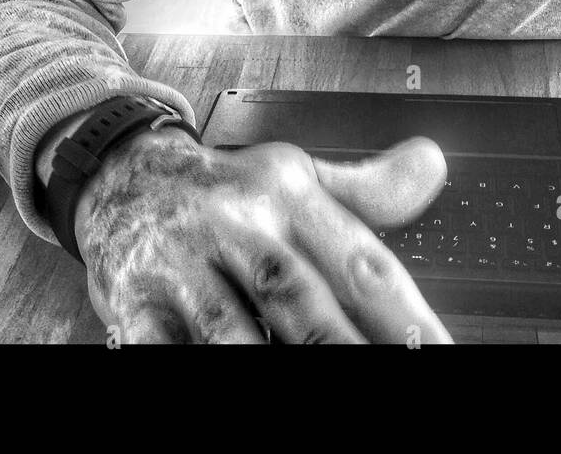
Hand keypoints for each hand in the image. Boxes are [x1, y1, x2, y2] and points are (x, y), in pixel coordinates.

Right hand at [72, 127, 452, 343]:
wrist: (122, 175)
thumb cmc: (227, 189)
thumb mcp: (298, 175)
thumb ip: (368, 188)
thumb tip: (434, 167)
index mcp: (290, 196)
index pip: (360, 262)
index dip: (406, 316)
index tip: (438, 354)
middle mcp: (240, 224)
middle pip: (302, 302)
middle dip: (344, 351)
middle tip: (390, 381)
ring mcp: (184, 265)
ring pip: (233, 333)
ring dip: (269, 365)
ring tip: (322, 394)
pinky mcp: (135, 302)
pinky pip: (164, 347)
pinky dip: (193, 363)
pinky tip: (230, 375)